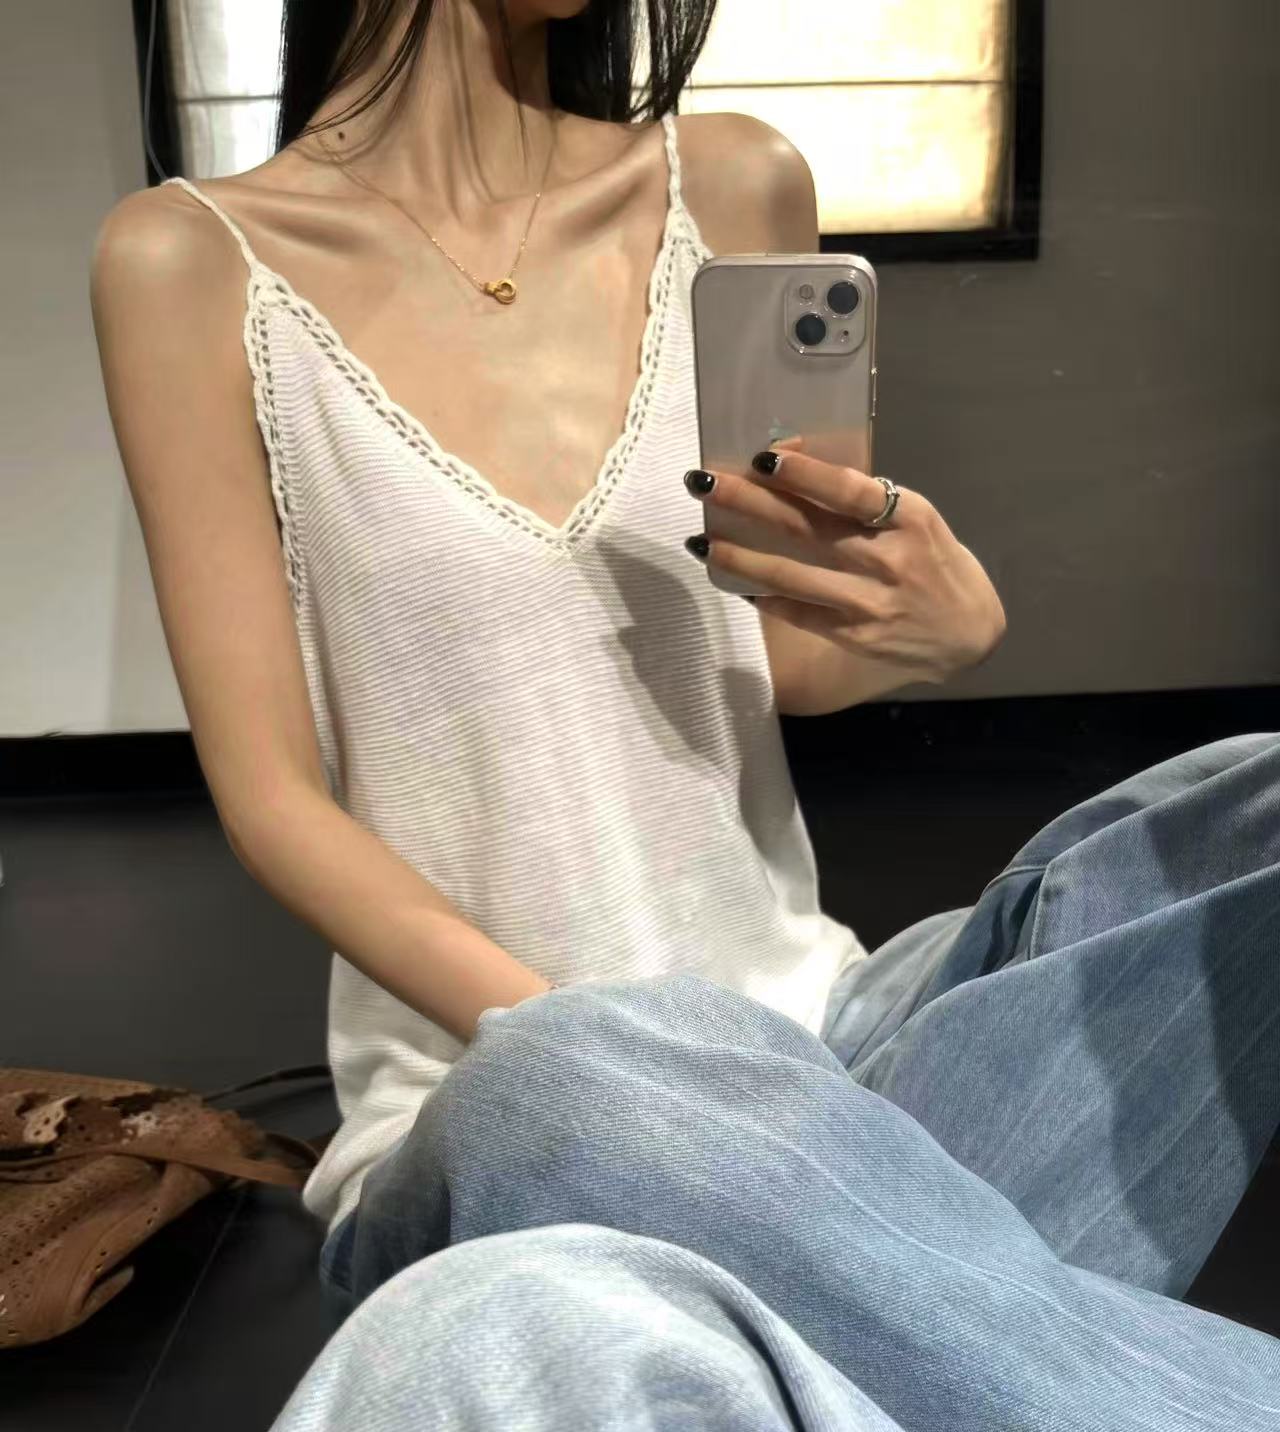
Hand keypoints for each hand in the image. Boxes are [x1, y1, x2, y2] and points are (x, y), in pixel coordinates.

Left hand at [684, 440, 1005, 685]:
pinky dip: (764, 597)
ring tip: (700, 542)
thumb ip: (866, 501)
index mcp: (908, 518)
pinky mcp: (855, 635)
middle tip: (702, 484)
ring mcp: (869, 601)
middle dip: (748, 504)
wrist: (969, 633)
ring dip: (740, 557)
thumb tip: (796, 470)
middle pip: (806, 528)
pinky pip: (799, 612)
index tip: (761, 458)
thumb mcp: (917, 520)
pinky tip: (734, 585)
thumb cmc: (936, 562)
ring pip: (792, 576)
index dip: (803, 474)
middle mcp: (887, 559)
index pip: (848, 490)